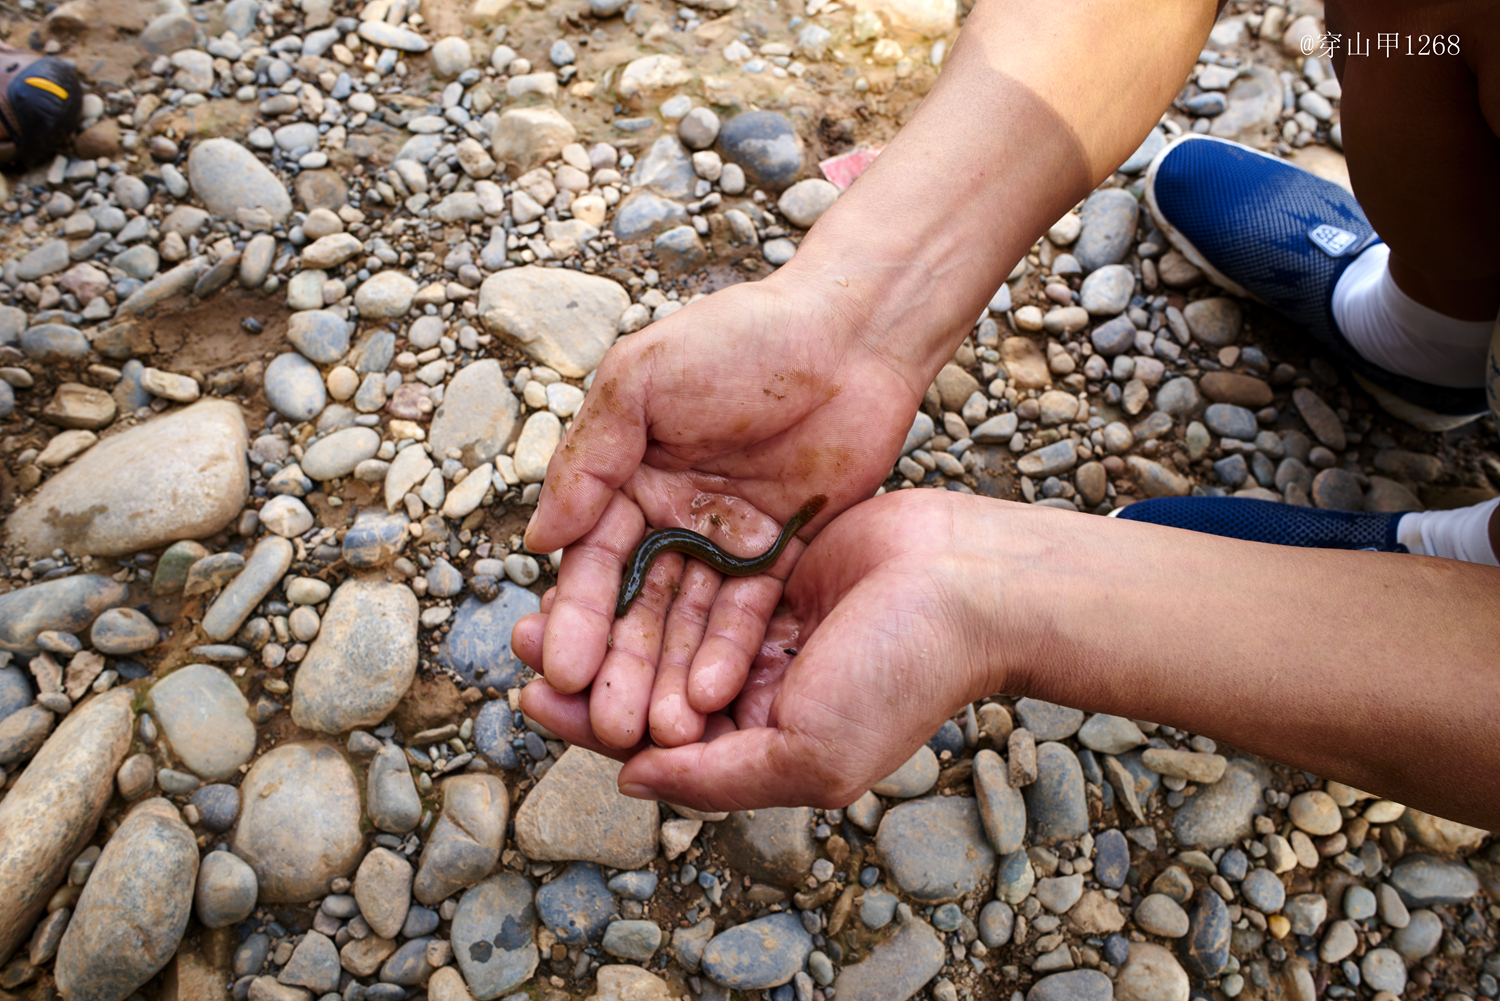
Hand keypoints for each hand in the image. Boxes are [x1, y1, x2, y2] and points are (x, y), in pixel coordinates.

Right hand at [514, 274, 932, 749]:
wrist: (851, 336)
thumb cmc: (740, 340)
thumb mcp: (643, 382)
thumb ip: (590, 460)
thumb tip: (536, 543)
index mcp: (627, 476)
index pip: (593, 560)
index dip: (578, 617)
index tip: (562, 670)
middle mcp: (669, 516)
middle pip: (638, 605)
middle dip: (619, 665)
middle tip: (605, 723)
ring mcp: (725, 540)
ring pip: (688, 622)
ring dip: (667, 675)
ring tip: (653, 732)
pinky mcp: (779, 556)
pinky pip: (748, 616)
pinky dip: (726, 654)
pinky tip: (709, 697)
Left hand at [519, 489, 1019, 809]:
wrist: (967, 581)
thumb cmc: (898, 675)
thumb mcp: (806, 756)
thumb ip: (717, 778)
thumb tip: (631, 780)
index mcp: (767, 744)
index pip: (662, 746)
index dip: (594, 727)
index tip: (535, 700)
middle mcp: (759, 690)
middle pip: (654, 684)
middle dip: (590, 668)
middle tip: (523, 647)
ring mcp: (764, 627)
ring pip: (669, 627)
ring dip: (611, 619)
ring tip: (544, 603)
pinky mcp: (771, 567)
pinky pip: (699, 577)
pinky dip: (654, 575)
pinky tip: (606, 561)